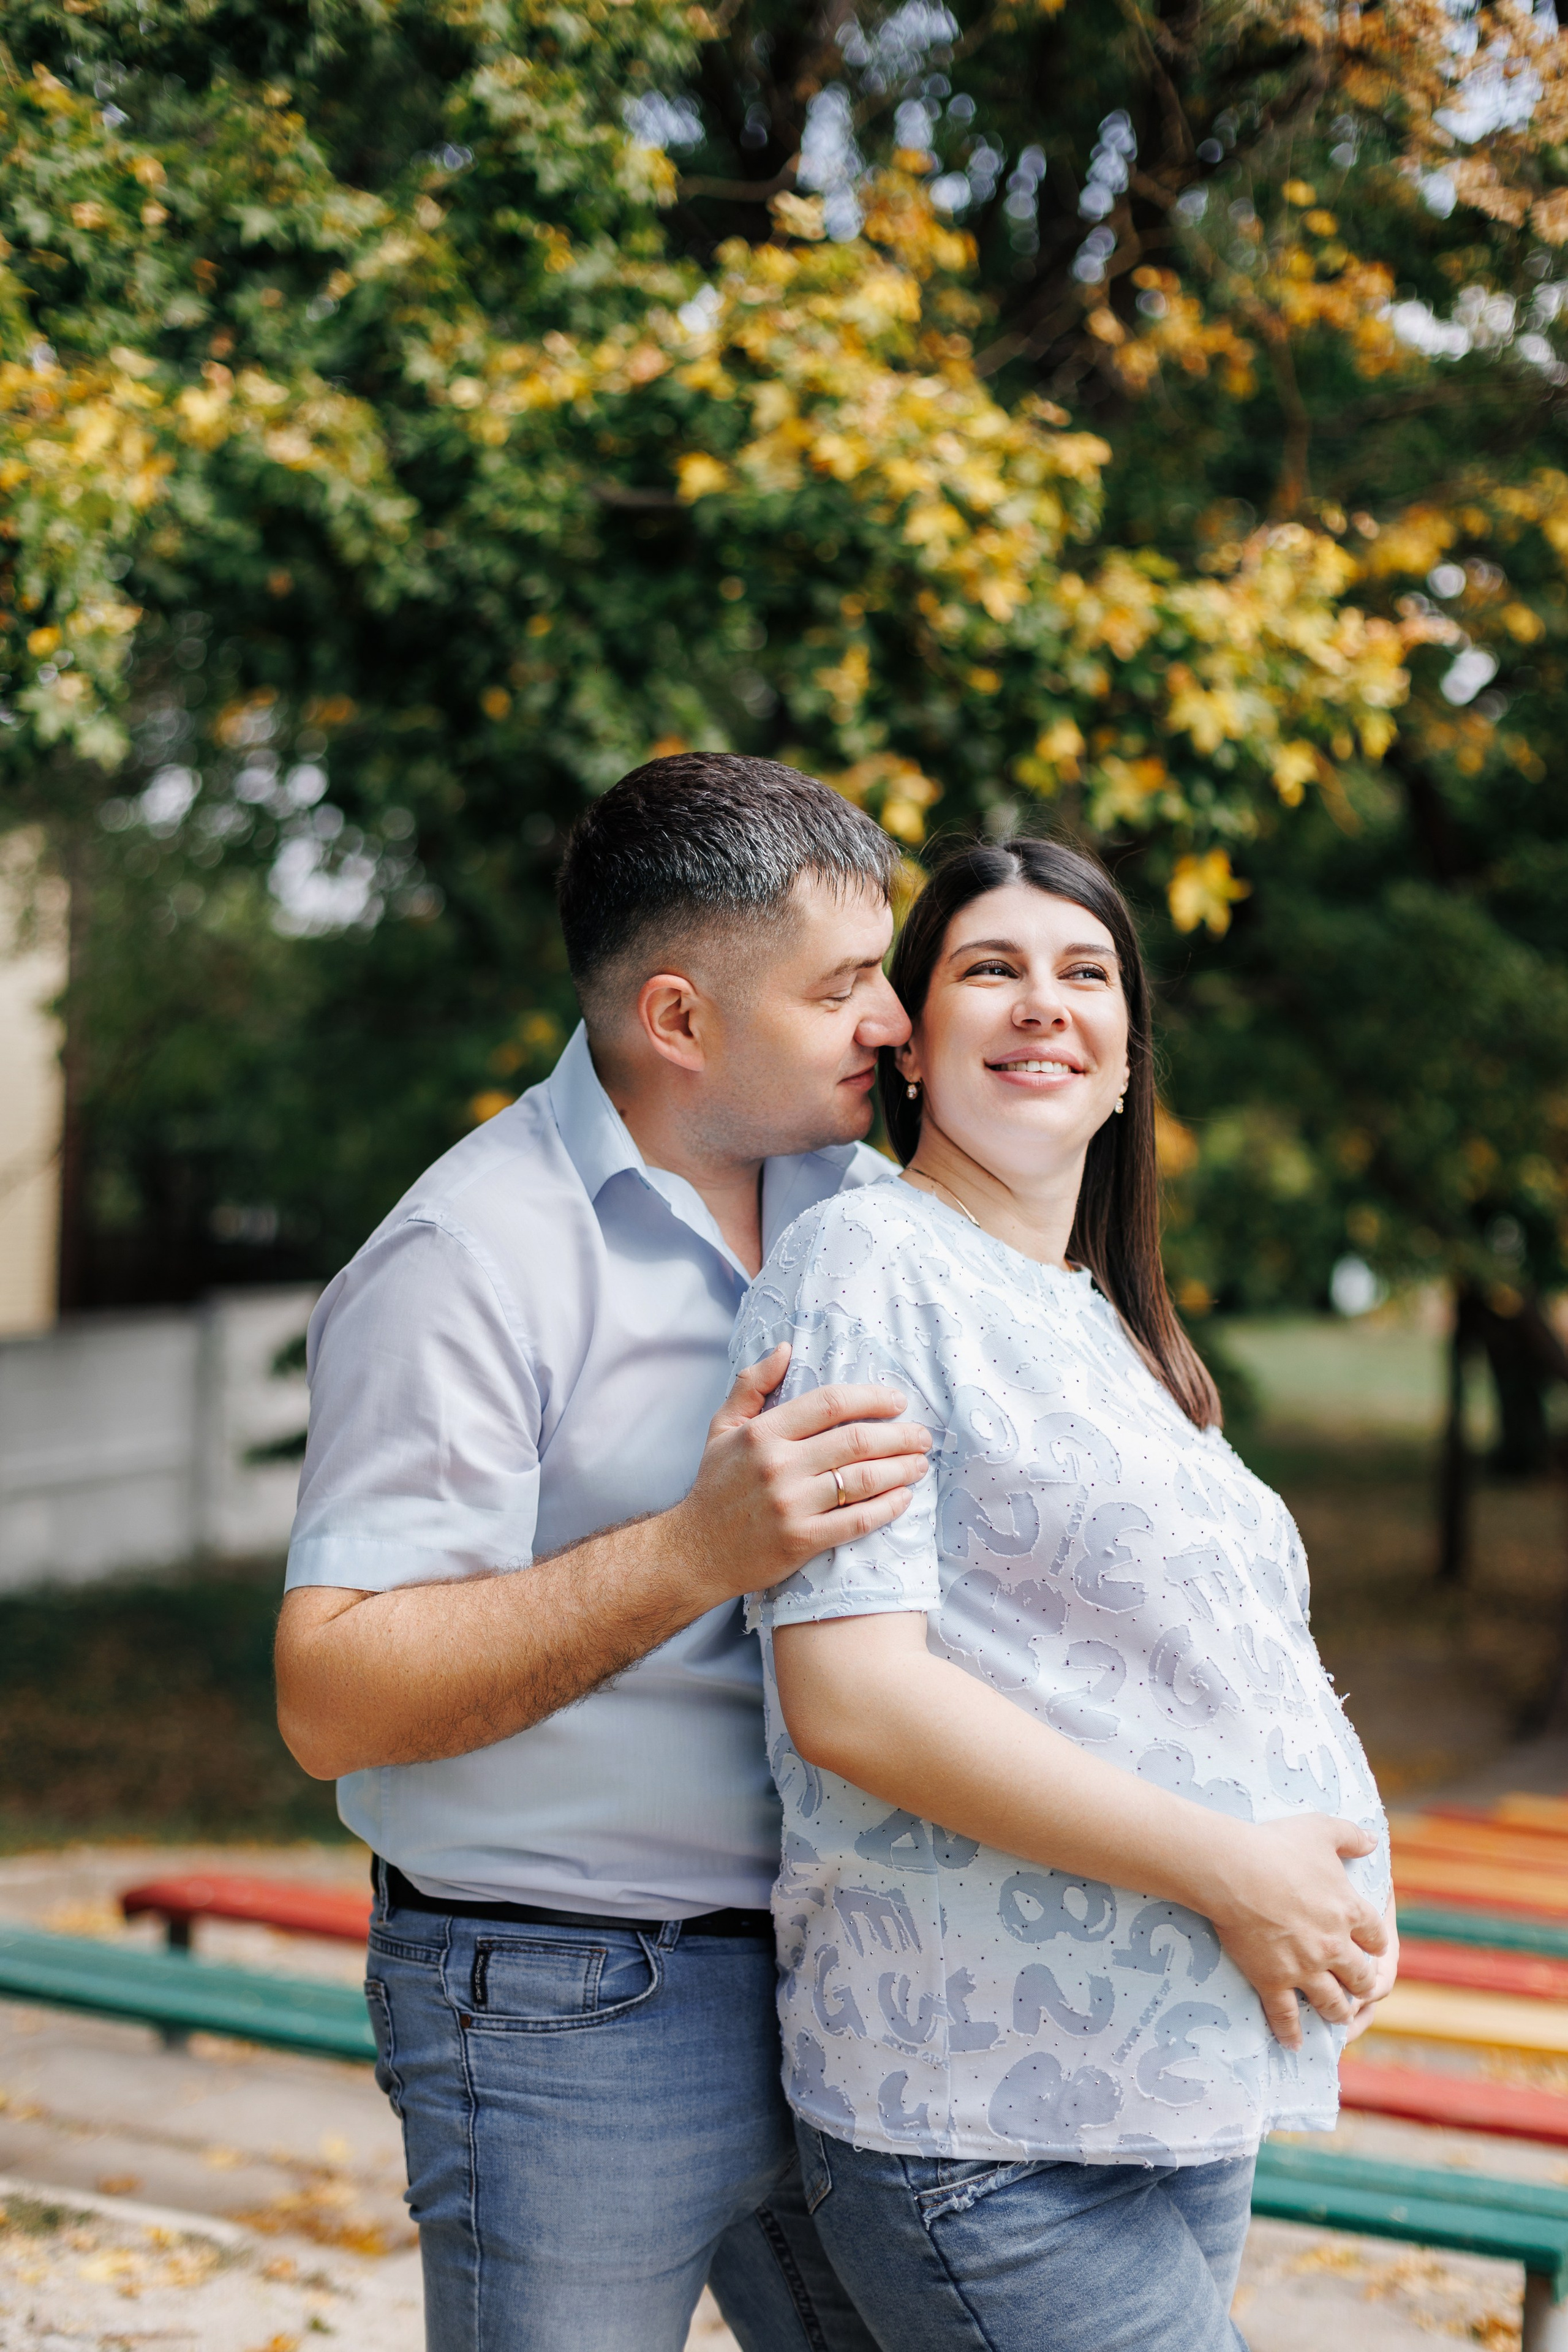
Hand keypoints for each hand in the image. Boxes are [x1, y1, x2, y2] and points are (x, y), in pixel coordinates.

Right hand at [676, 1345, 932, 1606]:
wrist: (695, 1552)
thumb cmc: (715, 1486)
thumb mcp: (723, 1427)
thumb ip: (751, 1383)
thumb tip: (785, 1348)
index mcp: (762, 1433)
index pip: (829, 1403)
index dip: (871, 1398)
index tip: (897, 1401)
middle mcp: (778, 1465)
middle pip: (856, 1441)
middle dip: (899, 1436)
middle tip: (921, 1436)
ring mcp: (791, 1505)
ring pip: (862, 1479)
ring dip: (900, 1469)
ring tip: (919, 1464)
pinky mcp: (802, 1540)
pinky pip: (857, 1521)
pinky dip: (887, 1508)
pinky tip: (903, 1498)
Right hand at [1204, 1814, 1388, 2049]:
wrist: (1234, 1871)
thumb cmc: (1277, 1845)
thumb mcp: (1321, 1828)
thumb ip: (1352, 1835)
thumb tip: (1375, 1840)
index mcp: (1350, 1911)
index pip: (1377, 1938)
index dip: (1377, 1945)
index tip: (1372, 1948)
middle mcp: (1334, 1946)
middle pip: (1361, 1978)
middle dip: (1363, 1984)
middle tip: (1359, 1987)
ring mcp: (1304, 1968)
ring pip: (1333, 2004)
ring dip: (1338, 2011)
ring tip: (1336, 2015)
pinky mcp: (1273, 1981)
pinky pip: (1286, 2016)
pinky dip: (1291, 2033)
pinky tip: (1294, 2044)